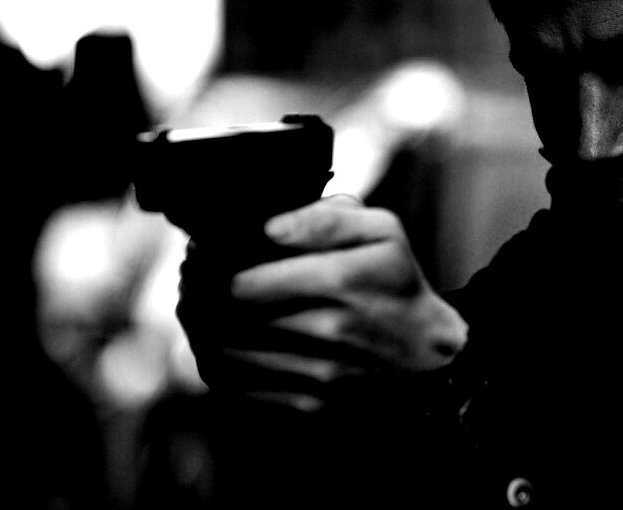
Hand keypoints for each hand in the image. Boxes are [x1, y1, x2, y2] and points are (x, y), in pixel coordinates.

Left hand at [177, 195, 467, 412]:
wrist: (431, 355)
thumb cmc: (399, 284)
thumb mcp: (382, 231)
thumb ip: (324, 219)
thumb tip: (267, 226)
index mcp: (341, 280)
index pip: (241, 281)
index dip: (208, 267)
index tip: (201, 254)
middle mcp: (328, 331)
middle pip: (224, 318)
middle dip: (196, 293)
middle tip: (191, 277)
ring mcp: (319, 374)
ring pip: (223, 354)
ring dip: (200, 327)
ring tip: (199, 305)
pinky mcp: (311, 403)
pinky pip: (239, 388)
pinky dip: (216, 361)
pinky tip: (217, 339)